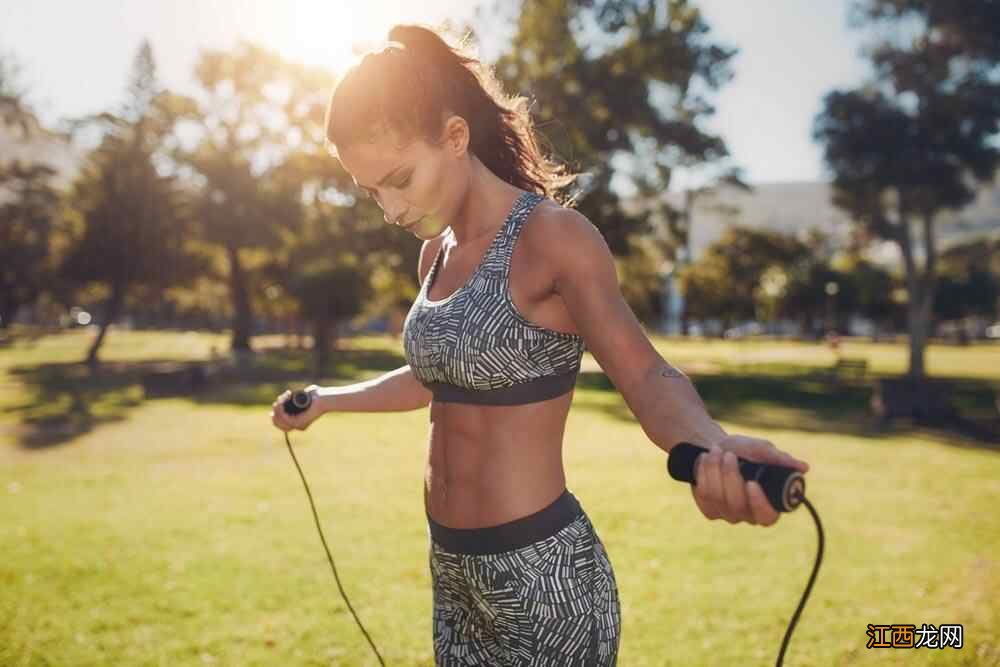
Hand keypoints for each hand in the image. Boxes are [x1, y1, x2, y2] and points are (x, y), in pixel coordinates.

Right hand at [270, 385, 322, 432]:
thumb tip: (292, 396)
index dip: (275, 416)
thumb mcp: (305, 396)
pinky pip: (283, 419)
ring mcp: (297, 425)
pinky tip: (282, 402)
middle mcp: (298, 425)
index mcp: (299, 421)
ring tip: (285, 397)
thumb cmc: (318, 395)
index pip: (281, 424)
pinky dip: (280, 410)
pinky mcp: (298, 423)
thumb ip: (299, 397)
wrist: (325, 399)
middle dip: (275, 410)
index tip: (276, 404)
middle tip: (281, 399)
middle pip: (277, 423)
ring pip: (278, 420)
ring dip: (277, 407)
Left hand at [690, 434, 809, 526]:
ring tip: (717, 450)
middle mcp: (749, 515)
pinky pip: (705, 496)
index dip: (759, 503)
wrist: (717, 448)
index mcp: (769, 504)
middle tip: (729, 455)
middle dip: (730, 477)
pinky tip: (706, 460)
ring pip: (719, 499)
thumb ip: (781, 460)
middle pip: (738, 506)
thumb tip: (804, 467)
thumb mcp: (762, 451)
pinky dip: (704, 474)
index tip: (751, 483)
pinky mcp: (710, 511)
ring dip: (715, 471)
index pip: (767, 517)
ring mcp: (728, 515)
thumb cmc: (746, 451)